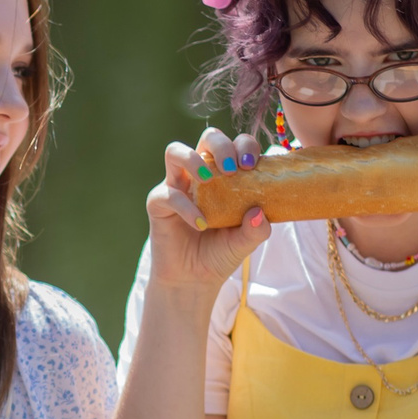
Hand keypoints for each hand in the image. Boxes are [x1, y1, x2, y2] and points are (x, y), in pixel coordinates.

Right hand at [145, 126, 272, 293]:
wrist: (194, 280)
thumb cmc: (220, 254)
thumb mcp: (245, 242)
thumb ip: (257, 228)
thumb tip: (259, 212)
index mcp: (224, 175)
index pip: (235, 145)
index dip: (245, 146)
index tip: (252, 165)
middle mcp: (200, 174)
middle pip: (208, 137)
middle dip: (222, 146)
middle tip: (232, 170)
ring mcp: (177, 185)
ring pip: (175, 152)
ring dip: (193, 160)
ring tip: (208, 180)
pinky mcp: (158, 203)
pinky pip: (168, 195)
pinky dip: (186, 208)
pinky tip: (201, 224)